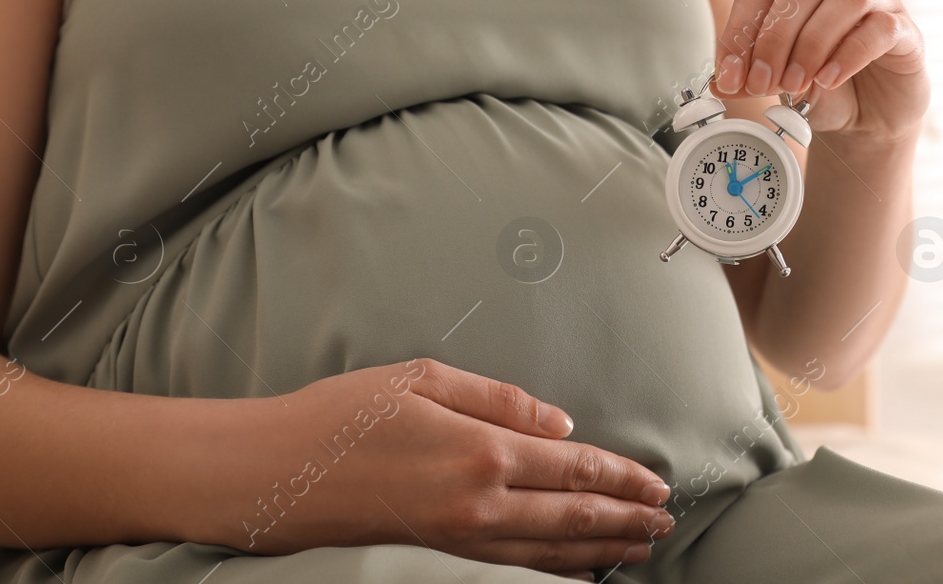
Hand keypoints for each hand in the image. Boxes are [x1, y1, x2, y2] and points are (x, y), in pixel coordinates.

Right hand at [215, 359, 673, 576]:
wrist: (277, 472)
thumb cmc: (344, 414)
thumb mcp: (425, 378)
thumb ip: (502, 399)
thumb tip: (561, 423)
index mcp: (482, 449)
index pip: (574, 466)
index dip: (623, 477)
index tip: (658, 483)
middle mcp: (480, 500)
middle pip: (574, 515)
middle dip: (626, 518)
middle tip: (666, 520)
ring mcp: (461, 533)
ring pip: (551, 548)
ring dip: (601, 548)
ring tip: (639, 546)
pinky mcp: (442, 549)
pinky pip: (515, 562)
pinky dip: (556, 565)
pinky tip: (577, 566)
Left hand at [712, 0, 927, 139]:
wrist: (868, 114)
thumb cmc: (819, 81)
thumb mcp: (776, 78)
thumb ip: (749, 74)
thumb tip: (719, 81)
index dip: (739, 29)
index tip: (729, 75)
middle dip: (775, 37)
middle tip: (762, 82)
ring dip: (813, 43)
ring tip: (796, 83)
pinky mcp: (905, 27)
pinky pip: (880, 28)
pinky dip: (849, 55)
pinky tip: (829, 80)